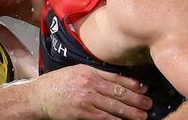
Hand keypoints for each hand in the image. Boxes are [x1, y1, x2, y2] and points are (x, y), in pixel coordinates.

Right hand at [30, 64, 151, 119]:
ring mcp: (87, 100)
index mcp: (89, 72)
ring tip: (142, 116)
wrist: (39, 97)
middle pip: (119, 93)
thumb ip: (94, 74)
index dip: (132, 84)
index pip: (116, 78)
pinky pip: (104, 119)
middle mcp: (89, 85)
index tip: (144, 88)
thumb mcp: (76, 71)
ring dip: (131, 113)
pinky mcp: (82, 114)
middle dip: (136, 100)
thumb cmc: (56, 83)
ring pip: (115, 107)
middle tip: (149, 104)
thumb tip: (115, 80)